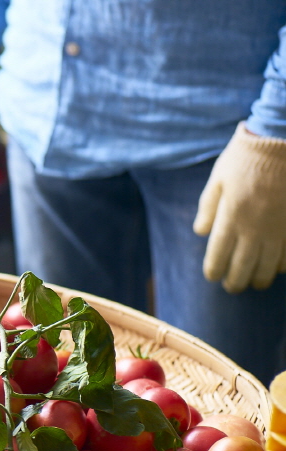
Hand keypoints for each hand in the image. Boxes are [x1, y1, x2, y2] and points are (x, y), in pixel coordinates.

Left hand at [193, 122, 285, 292]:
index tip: (212, 276)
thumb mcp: (218, 179)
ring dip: (259, 279)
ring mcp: (279, 229)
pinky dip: (282, 266)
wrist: (283, 137)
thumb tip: (201, 233)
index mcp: (231, 218)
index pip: (217, 258)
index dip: (213, 272)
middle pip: (242, 270)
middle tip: (232, 286)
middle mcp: (255, 229)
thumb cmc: (246, 157)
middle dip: (234, 283)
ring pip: (268, 269)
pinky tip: (277, 266)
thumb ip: (207, 208)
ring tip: (254, 281)